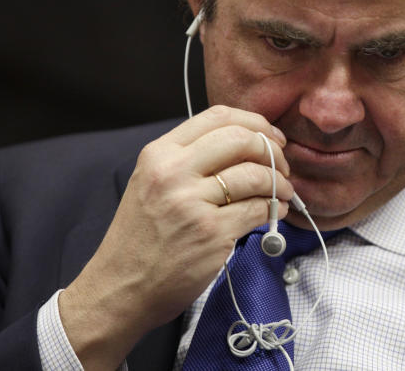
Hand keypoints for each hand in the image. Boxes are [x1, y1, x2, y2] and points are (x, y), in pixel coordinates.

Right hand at [58, 105, 293, 369]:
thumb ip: (190, 159)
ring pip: (256, 175)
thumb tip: (246, 143)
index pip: (218, 116)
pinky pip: (258, 209)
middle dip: (273, 150)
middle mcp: (173, 172)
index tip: (272, 136)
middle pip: (243, 139)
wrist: (120, 287)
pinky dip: (275, 208)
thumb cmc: (141, 237)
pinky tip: (275, 212)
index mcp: (159, 153)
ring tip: (284, 193)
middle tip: (283, 166)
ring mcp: (192, 202)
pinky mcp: (211, 232)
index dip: (255, 122)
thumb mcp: (151, 182)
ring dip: (281, 183)